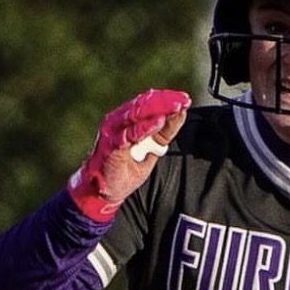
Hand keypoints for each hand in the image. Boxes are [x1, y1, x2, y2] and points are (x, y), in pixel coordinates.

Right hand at [66, 88, 189, 221]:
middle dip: (166, 101)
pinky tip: (158, 122)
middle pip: (145, 103)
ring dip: (159, 109)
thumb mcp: (152, 148)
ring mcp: (113, 131)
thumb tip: (181, 114)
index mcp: (127, 118)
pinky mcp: (111, 145)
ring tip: (176, 106)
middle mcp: (119, 120)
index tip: (186, 99)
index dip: (167, 99)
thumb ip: (164, 133)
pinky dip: (144, 127)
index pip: (149, 101)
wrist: (103, 190)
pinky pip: (129, 134)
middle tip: (184, 99)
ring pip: (137, 114)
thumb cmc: (125, 168)